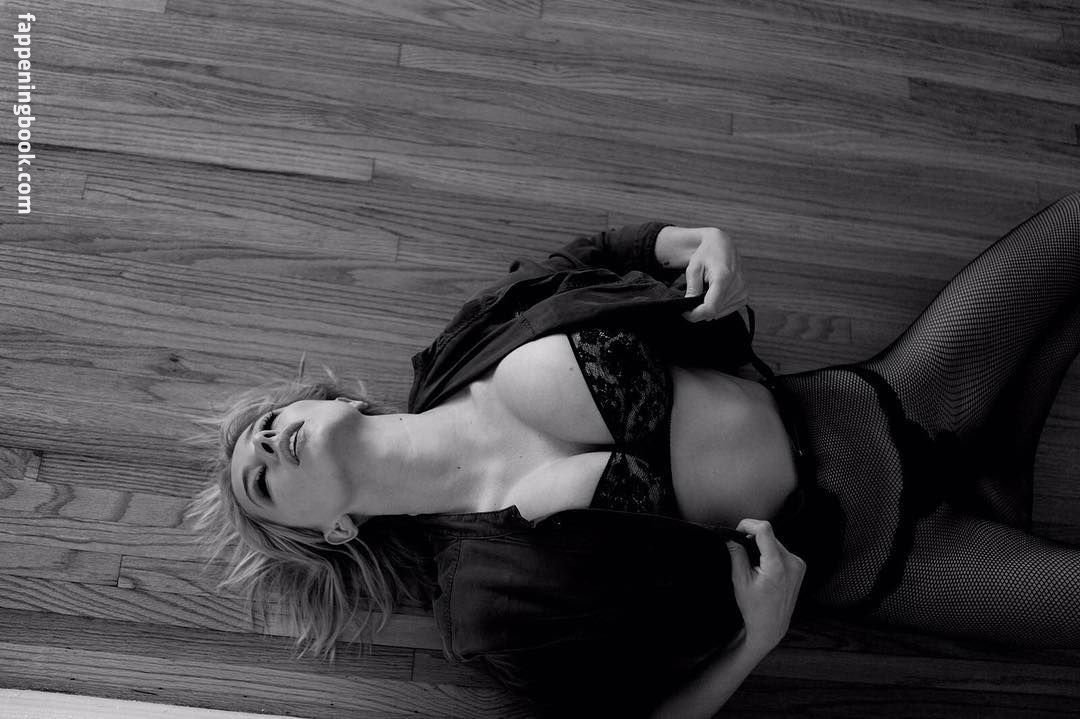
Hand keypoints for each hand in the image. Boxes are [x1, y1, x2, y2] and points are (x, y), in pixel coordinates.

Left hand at [681, 229, 747, 322]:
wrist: (722, 245)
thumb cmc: (706, 254)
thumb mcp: (693, 268)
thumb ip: (692, 288)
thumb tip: (690, 306)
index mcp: (724, 278)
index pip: (710, 307)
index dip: (696, 315)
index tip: (685, 313)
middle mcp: (737, 286)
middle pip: (715, 311)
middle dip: (700, 311)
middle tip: (690, 303)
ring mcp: (743, 291)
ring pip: (720, 312)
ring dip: (708, 308)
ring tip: (703, 293)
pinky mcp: (745, 295)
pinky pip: (728, 309)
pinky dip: (717, 307)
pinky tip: (713, 295)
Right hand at [726, 519, 805, 654]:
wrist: (770, 626)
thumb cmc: (754, 608)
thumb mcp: (740, 580)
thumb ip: (736, 554)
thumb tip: (731, 537)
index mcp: (777, 565)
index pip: (765, 530)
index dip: (748, 525)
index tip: (738, 531)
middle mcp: (792, 563)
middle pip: (769, 535)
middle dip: (753, 538)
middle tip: (741, 551)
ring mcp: (798, 565)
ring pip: (775, 542)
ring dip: (762, 546)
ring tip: (753, 563)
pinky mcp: (800, 567)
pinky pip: (781, 550)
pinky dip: (770, 553)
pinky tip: (763, 568)